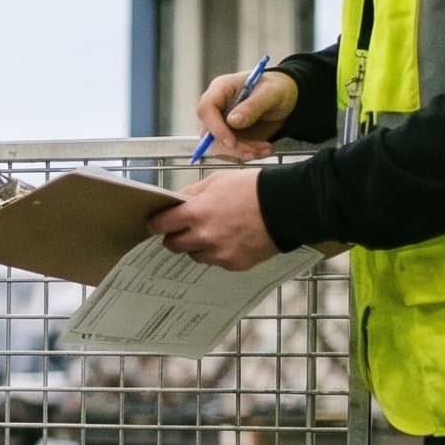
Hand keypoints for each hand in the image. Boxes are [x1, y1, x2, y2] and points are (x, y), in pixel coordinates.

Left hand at [150, 169, 279, 270]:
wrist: (289, 206)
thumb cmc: (254, 188)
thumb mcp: (218, 180)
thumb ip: (192, 193)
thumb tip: (175, 202)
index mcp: (196, 213)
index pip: (160, 225)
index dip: (155, 223)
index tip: (156, 223)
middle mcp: (203, 237)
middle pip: (172, 245)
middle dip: (175, 236)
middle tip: (183, 228)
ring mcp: (219, 253)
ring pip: (194, 255)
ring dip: (197, 246)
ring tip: (214, 231)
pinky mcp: (234, 264)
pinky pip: (216, 261)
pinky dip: (219, 252)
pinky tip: (232, 239)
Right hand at [194, 68, 299, 160]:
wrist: (284, 101)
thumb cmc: (277, 89)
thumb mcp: (271, 92)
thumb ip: (253, 105)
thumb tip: (232, 121)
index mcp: (221, 89)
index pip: (206, 109)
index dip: (215, 128)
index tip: (232, 142)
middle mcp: (216, 108)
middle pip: (209, 134)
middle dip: (233, 147)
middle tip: (256, 150)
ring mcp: (220, 124)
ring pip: (219, 147)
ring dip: (243, 153)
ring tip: (266, 148)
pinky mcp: (228, 138)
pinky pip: (230, 153)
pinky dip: (248, 155)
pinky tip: (264, 149)